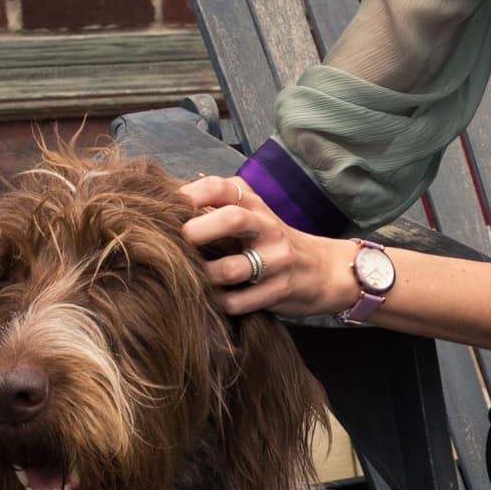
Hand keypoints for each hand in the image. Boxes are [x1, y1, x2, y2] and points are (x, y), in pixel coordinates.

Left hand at [178, 173, 345, 319]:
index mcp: (253, 203)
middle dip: (197, 232)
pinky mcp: (279, 290)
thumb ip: (216, 206)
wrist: (323, 270)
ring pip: (232, 269)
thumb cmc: (272, 241)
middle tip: (177, 245)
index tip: (167, 211)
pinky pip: (238, 301)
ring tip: (190, 279)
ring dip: (203, 277)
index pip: (219, 187)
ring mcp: (276, 260)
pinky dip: (217, 303)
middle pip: (231, 219)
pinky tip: (212, 299)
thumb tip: (166, 197)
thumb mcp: (252, 213)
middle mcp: (266, 227)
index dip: (188, 196)